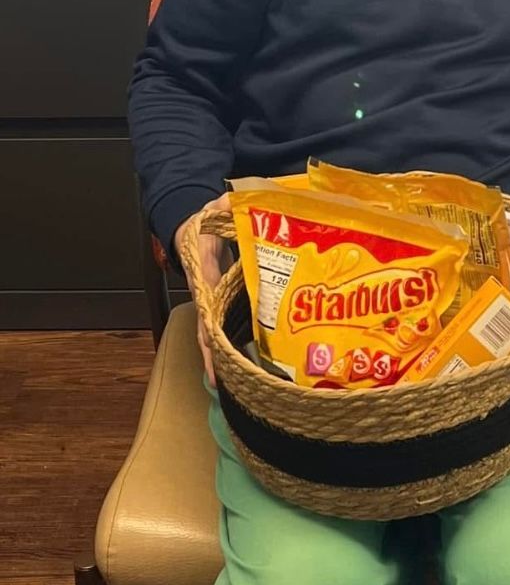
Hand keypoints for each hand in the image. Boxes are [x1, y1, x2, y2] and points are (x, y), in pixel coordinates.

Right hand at [175, 194, 231, 386]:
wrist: (191, 225)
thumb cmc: (204, 220)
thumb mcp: (214, 207)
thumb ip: (224, 203)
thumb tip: (229, 201)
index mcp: (202, 269)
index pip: (205, 302)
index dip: (210, 327)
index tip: (214, 352)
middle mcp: (204, 290)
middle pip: (207, 327)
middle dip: (213, 355)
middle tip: (222, 381)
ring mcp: (212, 299)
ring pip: (214, 331)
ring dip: (221, 355)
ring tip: (236, 383)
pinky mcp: (223, 301)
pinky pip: (226, 324)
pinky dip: (231, 344)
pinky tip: (244, 362)